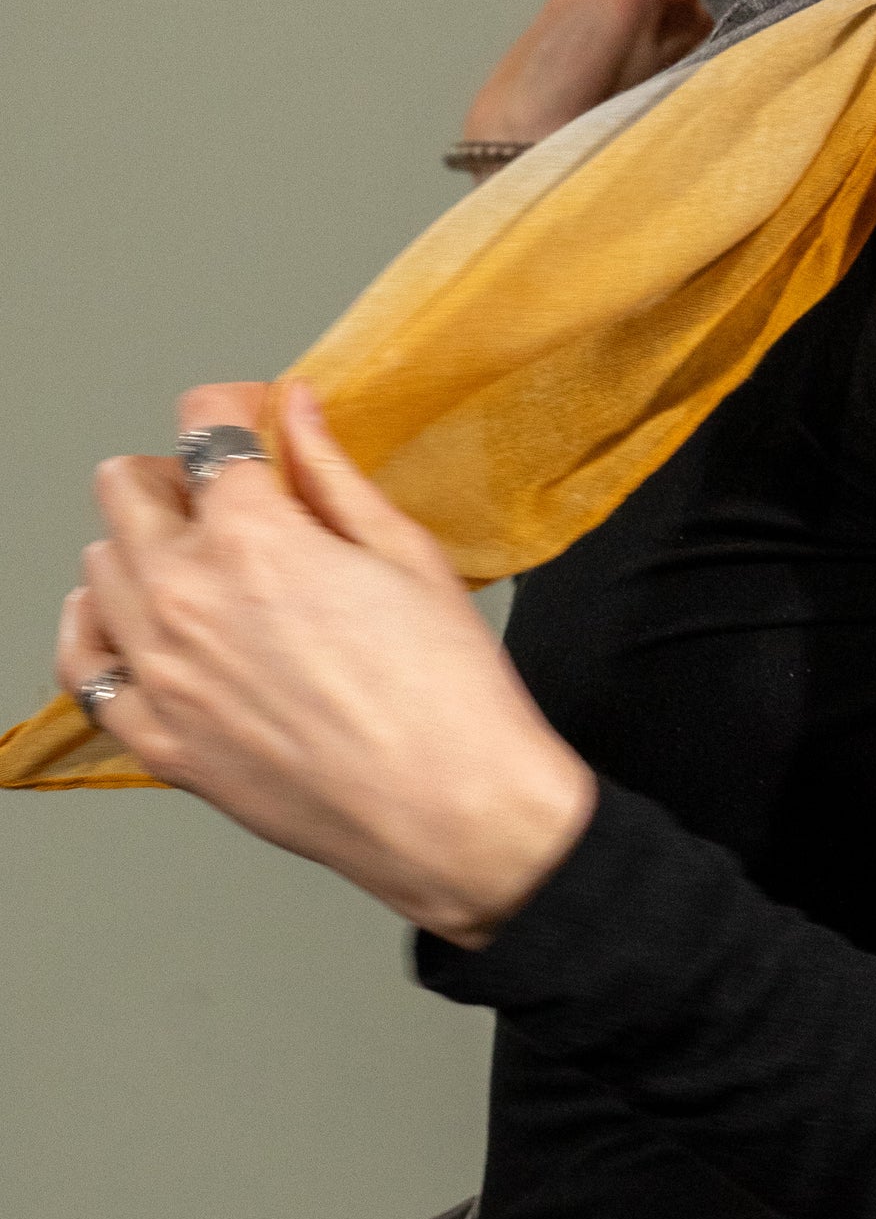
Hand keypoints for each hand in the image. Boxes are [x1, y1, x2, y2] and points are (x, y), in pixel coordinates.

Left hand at [57, 383, 596, 945]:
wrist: (451, 810)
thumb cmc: (447, 692)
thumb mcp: (405, 553)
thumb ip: (333, 472)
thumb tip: (295, 411)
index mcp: (254, 535)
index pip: (202, 424)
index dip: (235, 409)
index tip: (256, 422)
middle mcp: (187, 595)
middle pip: (124, 487)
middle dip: (175, 474)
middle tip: (227, 497)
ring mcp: (161, 672)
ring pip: (97, 567)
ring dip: (140, 549)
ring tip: (199, 567)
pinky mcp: (158, 740)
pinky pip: (81, 666)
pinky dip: (99, 633)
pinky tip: (139, 627)